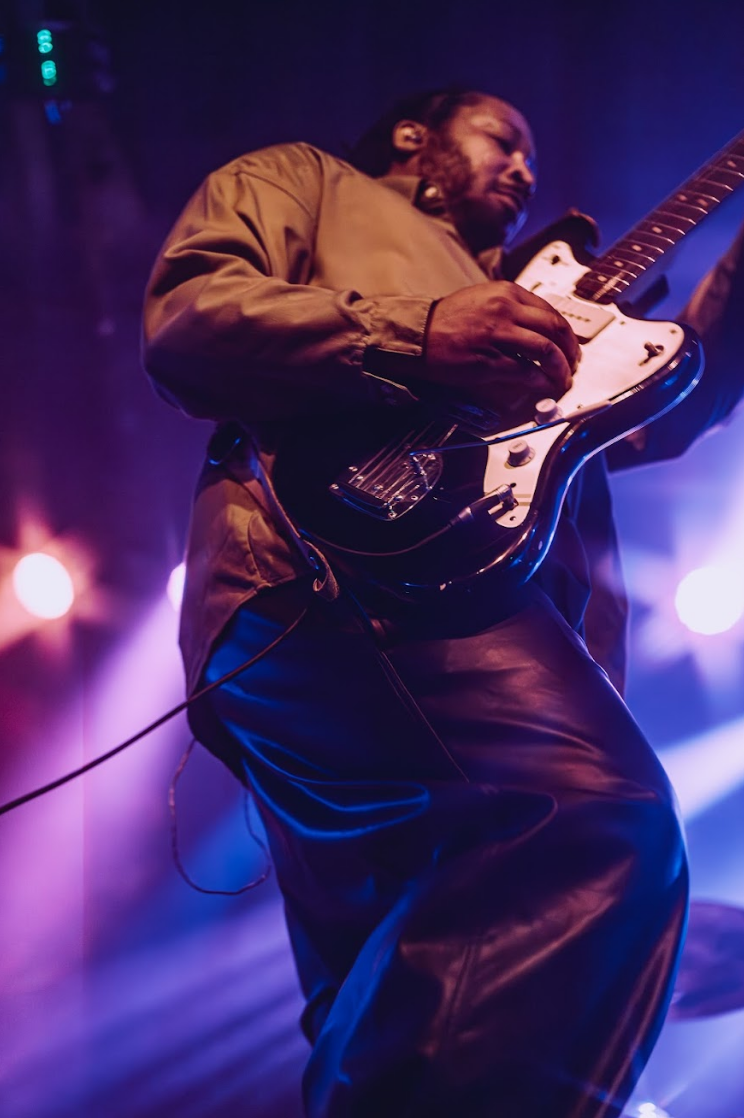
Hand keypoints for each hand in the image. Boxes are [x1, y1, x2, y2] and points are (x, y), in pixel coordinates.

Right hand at [424, 281, 579, 415]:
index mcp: (507, 293)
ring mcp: (499, 335)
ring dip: (560, 367)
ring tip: (563, 378)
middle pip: (555, 328)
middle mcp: (506, 310)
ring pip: (546, 350)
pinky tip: (545, 386)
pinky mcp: (490, 360)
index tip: (569, 345)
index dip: (566, 332)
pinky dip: (541, 381)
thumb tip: (537, 326)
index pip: (550, 311)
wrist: (418, 334)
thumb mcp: (483, 299)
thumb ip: (511, 307)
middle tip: (572, 363)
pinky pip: (527, 371)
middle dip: (570, 350)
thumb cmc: (446, 320)